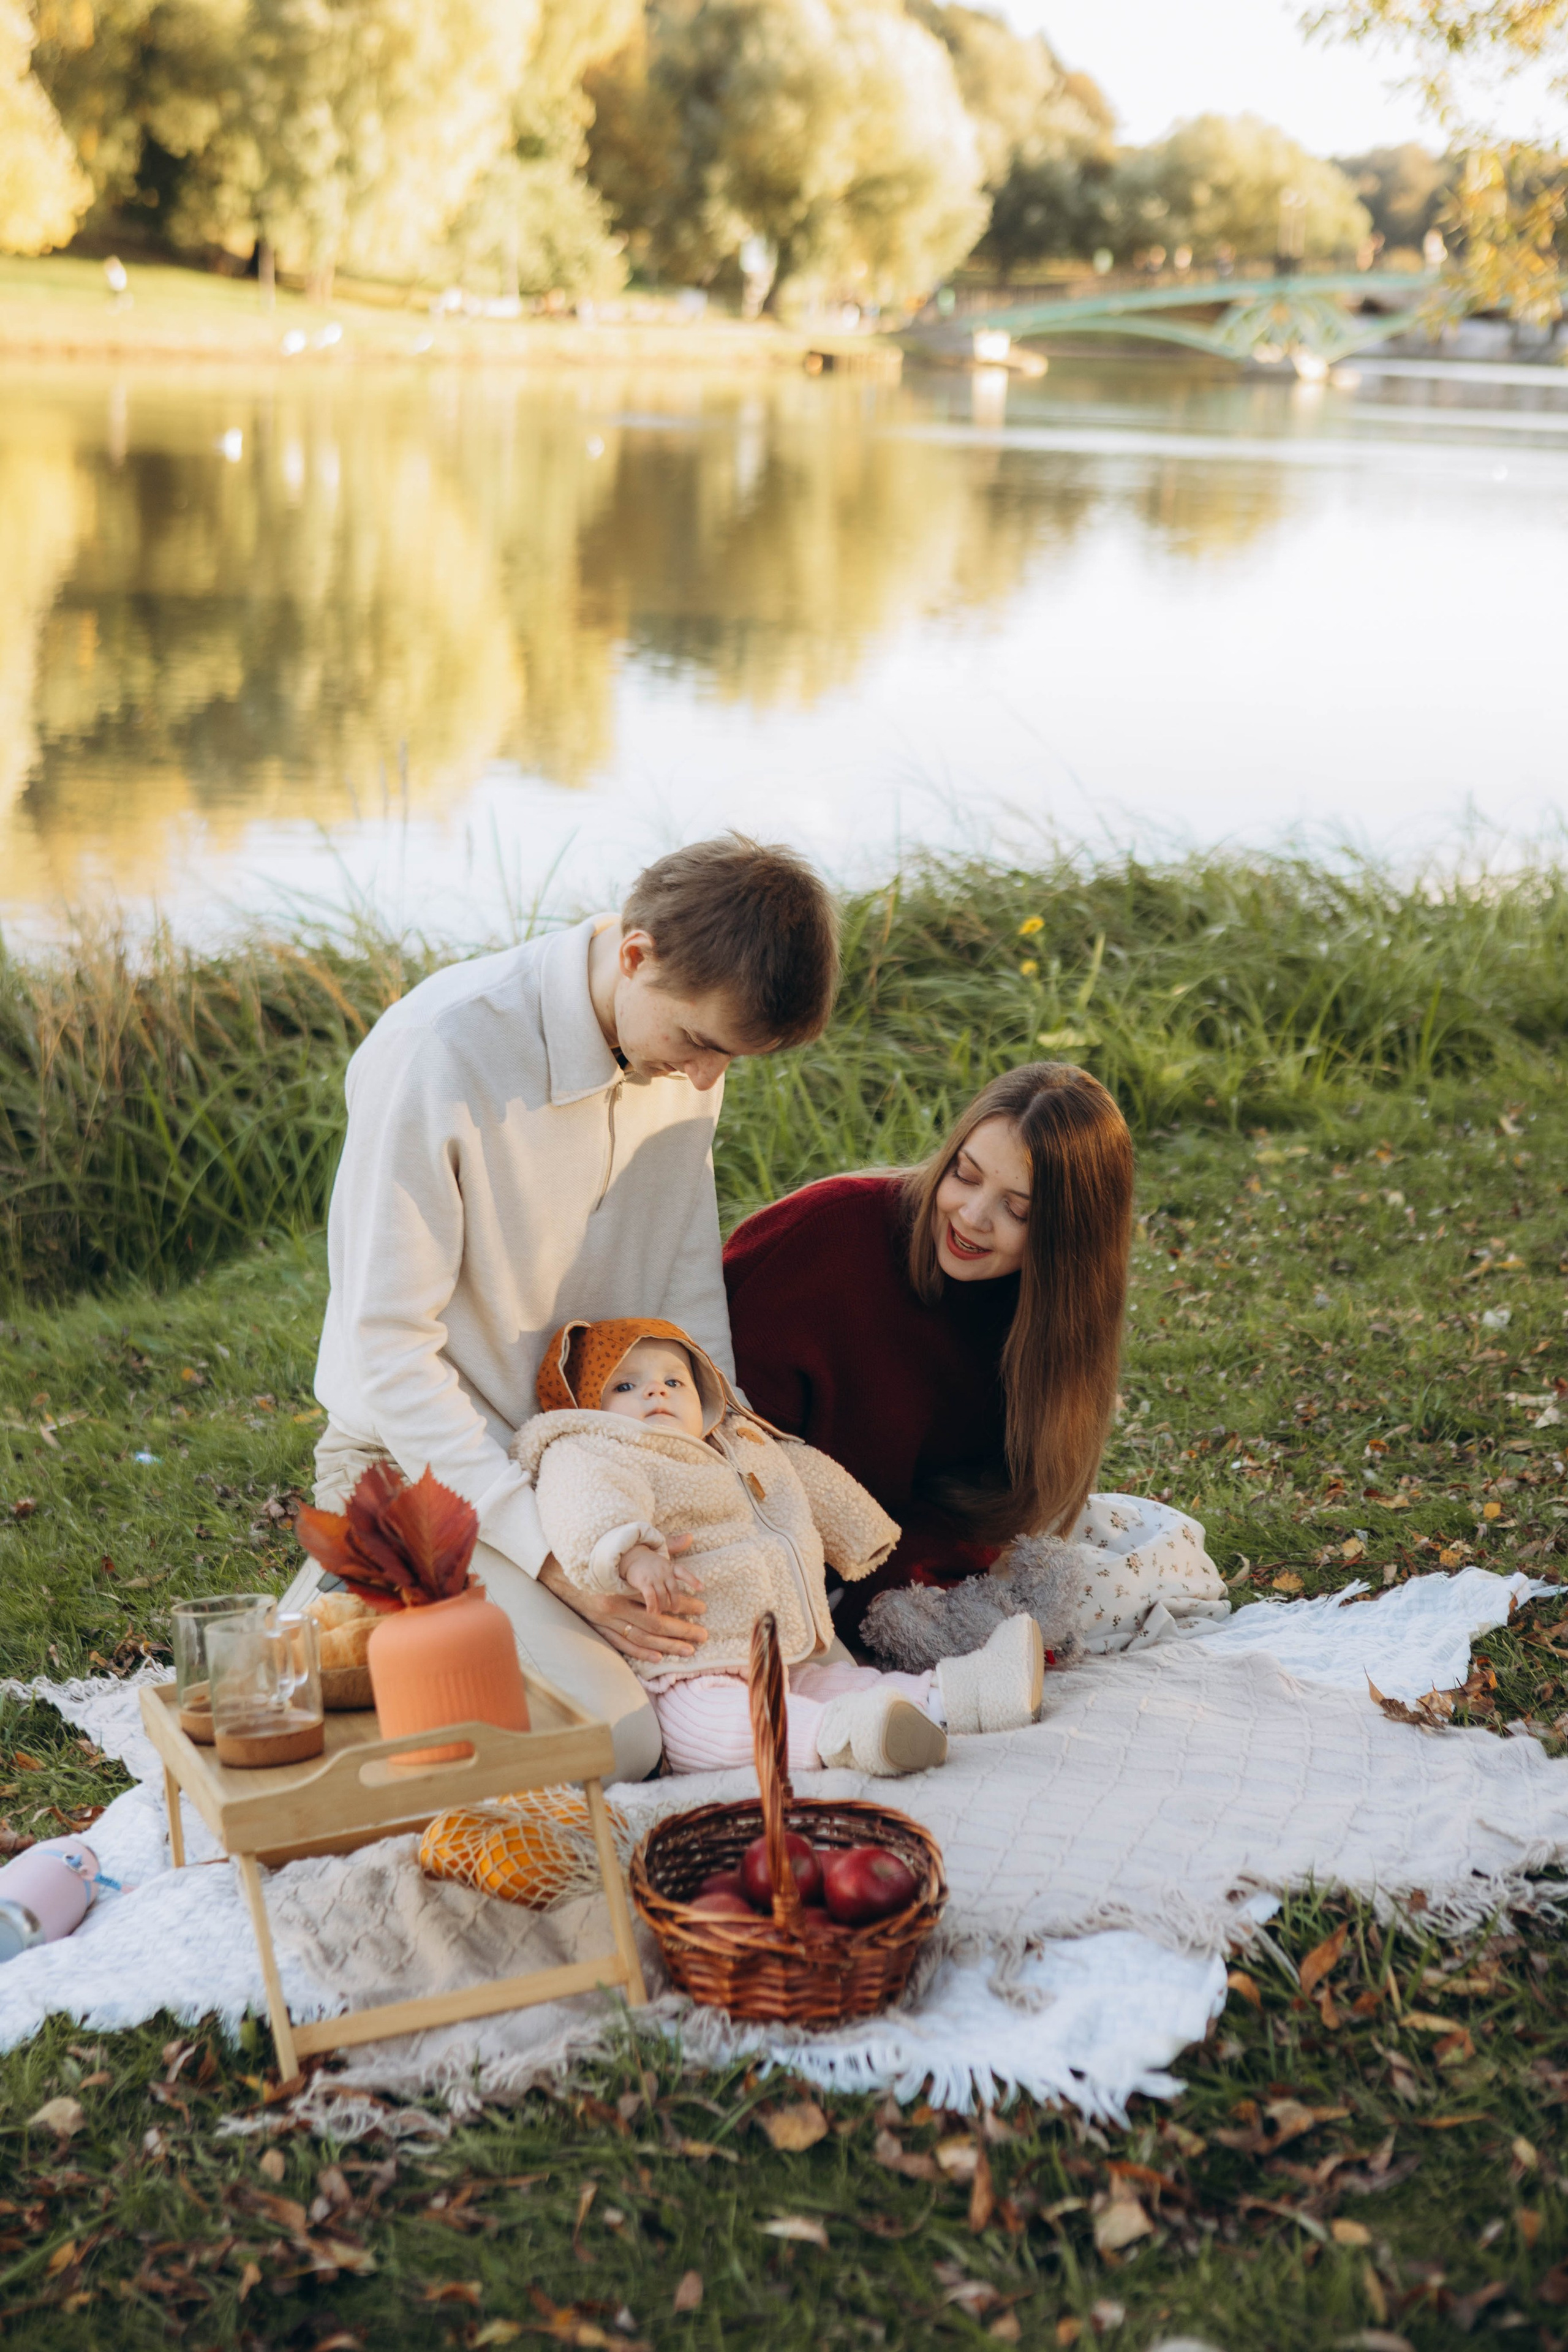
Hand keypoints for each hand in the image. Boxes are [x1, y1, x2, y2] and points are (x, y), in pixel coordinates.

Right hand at [538, 1536, 707, 1663]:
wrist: (560, 1569)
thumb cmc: (600, 1558)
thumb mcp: (629, 1551)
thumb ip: (661, 1547)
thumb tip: (689, 1537)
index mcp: (624, 1584)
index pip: (660, 1598)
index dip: (683, 1604)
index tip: (702, 1607)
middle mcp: (615, 1604)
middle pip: (654, 1621)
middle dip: (681, 1629)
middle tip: (703, 1635)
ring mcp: (605, 1619)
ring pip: (641, 1636)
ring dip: (666, 1645)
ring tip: (688, 1650)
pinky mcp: (597, 1628)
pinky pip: (621, 1644)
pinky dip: (640, 1651)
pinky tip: (658, 1657)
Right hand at [621, 1541, 704, 1614]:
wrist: (628, 1556)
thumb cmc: (648, 1559)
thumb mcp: (662, 1554)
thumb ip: (676, 1547)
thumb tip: (690, 1537)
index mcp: (669, 1565)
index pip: (683, 1572)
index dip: (692, 1580)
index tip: (702, 1588)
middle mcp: (663, 1571)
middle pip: (673, 1589)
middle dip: (676, 1601)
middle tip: (675, 1610)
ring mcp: (653, 1577)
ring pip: (662, 1595)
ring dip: (663, 1605)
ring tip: (661, 1612)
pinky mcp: (643, 1582)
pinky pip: (650, 1597)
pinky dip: (652, 1605)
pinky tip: (652, 1611)